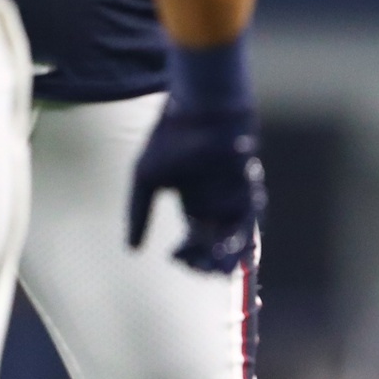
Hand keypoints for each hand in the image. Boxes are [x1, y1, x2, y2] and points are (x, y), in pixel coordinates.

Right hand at [127, 103, 265, 273]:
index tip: (173, 256)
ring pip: (237, 236)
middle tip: (199, 268)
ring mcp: (234, 197)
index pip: (197, 243)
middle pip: (221, 246)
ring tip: (212, 261)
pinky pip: (247, 215)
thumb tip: (131, 249)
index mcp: (196, 207)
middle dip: (211, 262)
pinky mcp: (247, 186)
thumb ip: (139, 214)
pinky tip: (223, 241)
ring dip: (226, 252)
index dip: (189, 256)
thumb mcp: (145, 179)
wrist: (193, 110)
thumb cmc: (169, 141)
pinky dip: (236, 232)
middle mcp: (219, 206)